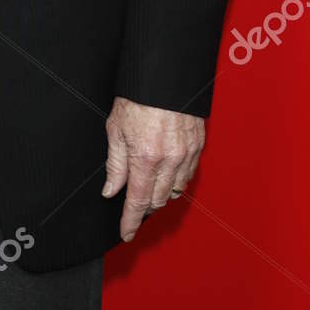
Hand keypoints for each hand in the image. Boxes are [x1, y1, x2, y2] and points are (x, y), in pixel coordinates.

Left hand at [102, 97, 204, 243]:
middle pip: (158, 200)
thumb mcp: (115, 129)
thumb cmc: (138, 98)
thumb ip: (115, 164)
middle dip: (145, 208)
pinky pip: (188, 175)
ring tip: (150, 192)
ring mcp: (186, 154)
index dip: (130, 221)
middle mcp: (169, 160)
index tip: (126, 233)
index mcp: (145, 158)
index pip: (137, 201)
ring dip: (162, 196)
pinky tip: (167, 176)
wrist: (164, 75)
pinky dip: (176, 181)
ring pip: (175, 191)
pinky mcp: (198, 146)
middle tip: (134, 208)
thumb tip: (111, 190)